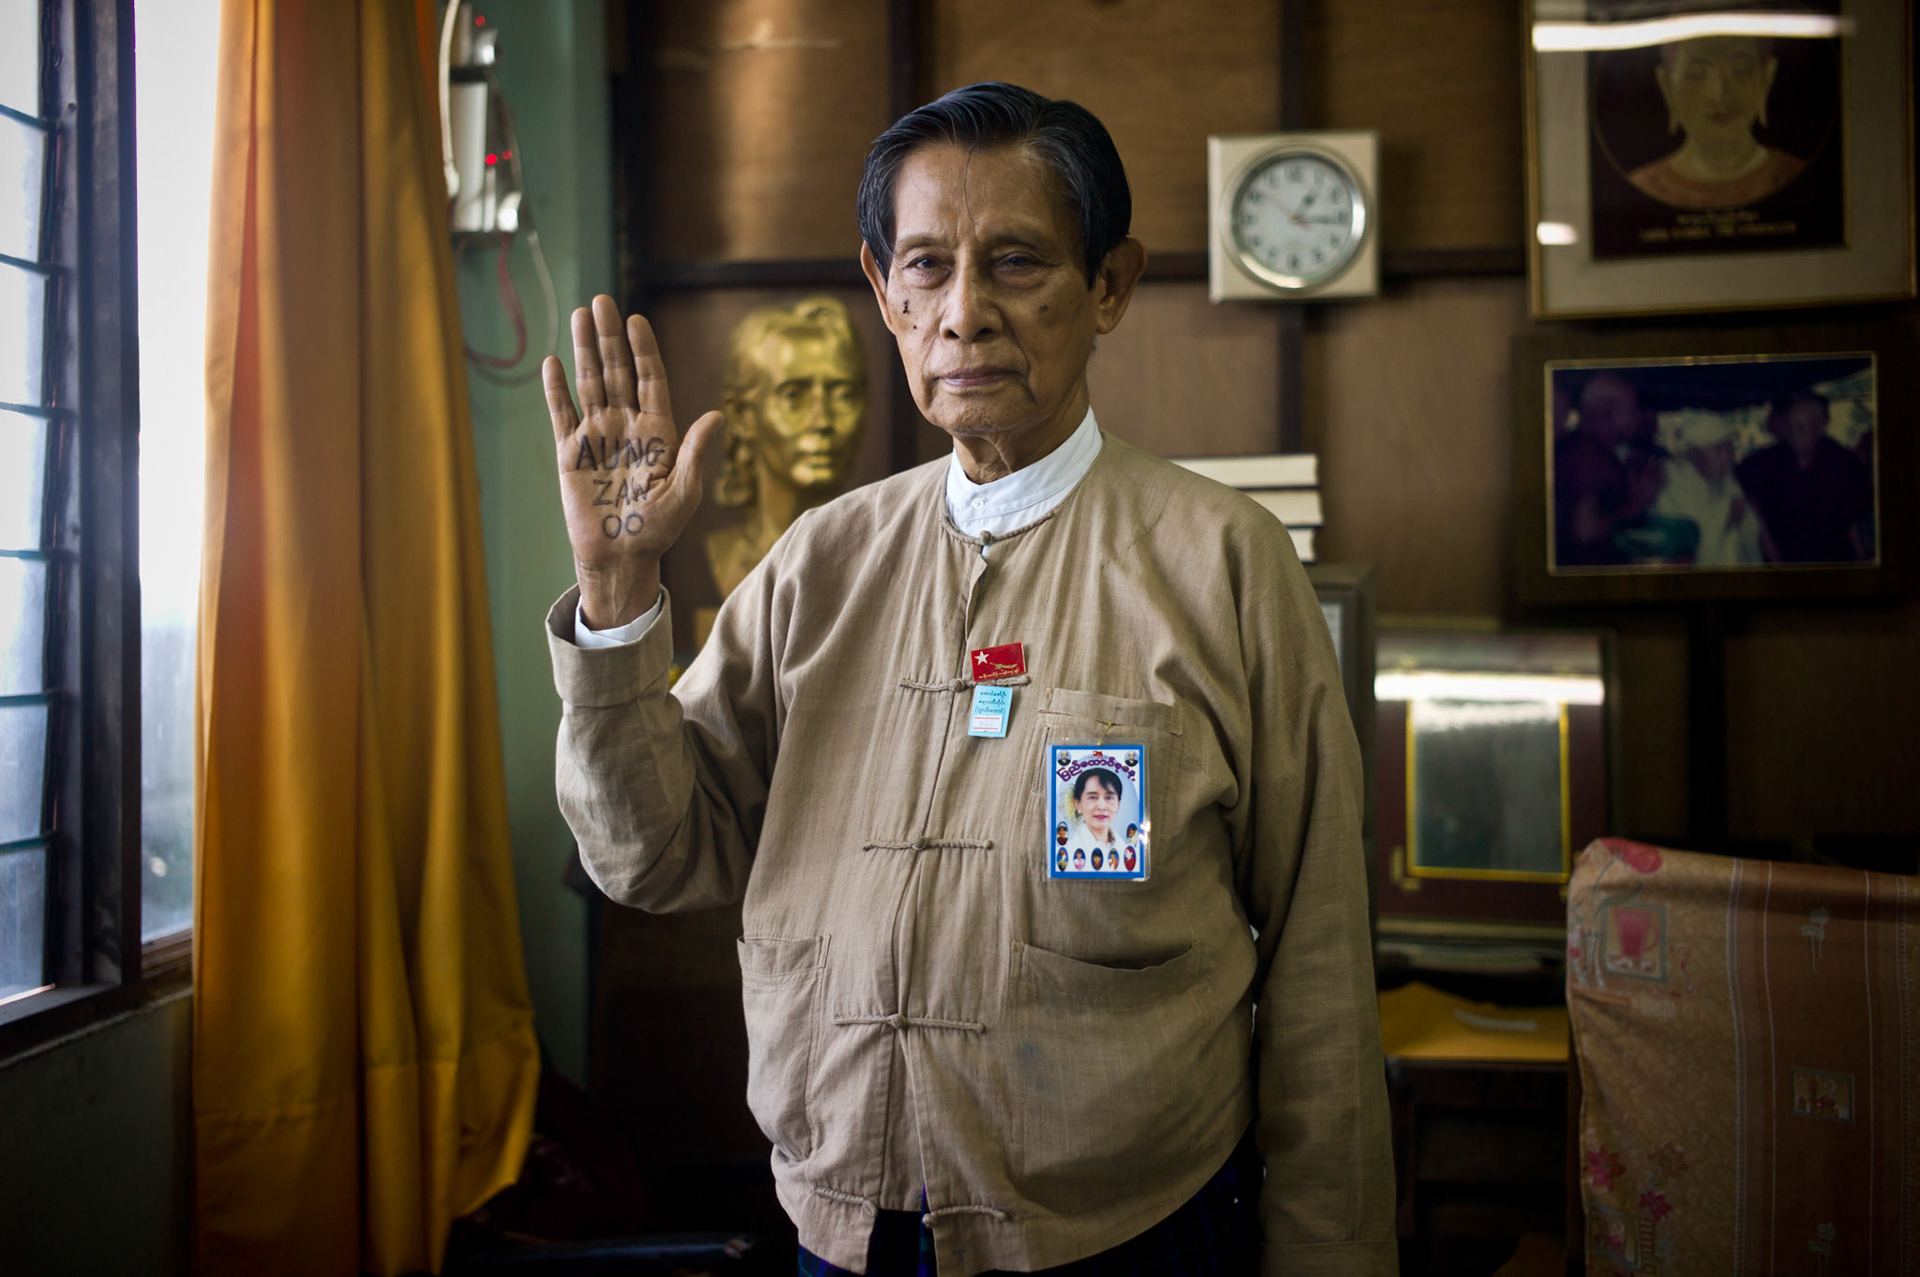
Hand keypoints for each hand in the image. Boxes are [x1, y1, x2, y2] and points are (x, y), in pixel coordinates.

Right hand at [543, 295, 722, 628]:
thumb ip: (695, 453)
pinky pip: (562, 414)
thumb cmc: (657, 530)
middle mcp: (626, 427)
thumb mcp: (683, 493)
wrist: (620, 557)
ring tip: (579, 315)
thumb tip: (717, 416)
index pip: (650, 379)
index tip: (636, 321)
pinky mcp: (569, 453)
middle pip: (617, 371)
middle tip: (601, 302)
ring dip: (583, 351)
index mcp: (657, 432)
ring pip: (590, 384)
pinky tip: (553, 362)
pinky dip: (556, 389)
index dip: (643, 350)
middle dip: (609, 337)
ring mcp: (597, 437)